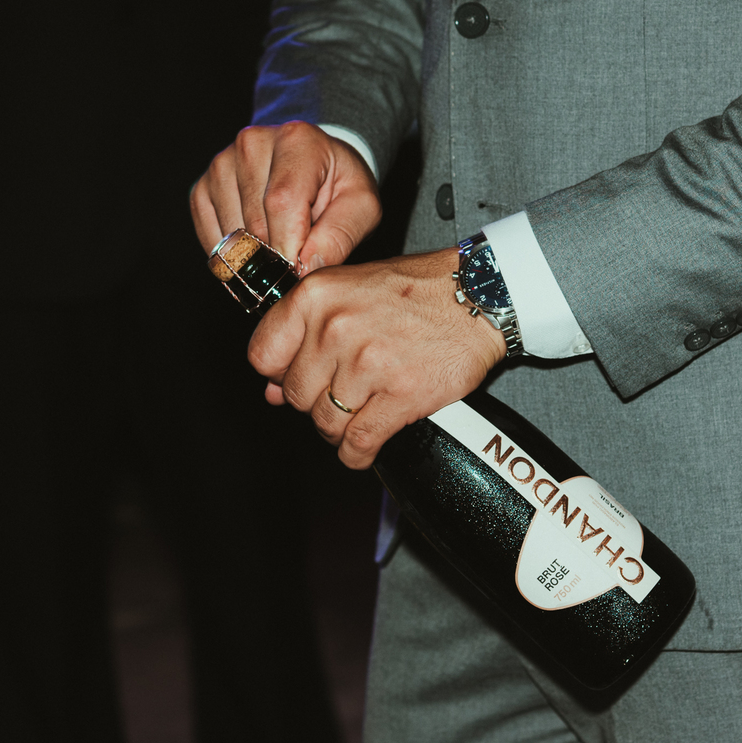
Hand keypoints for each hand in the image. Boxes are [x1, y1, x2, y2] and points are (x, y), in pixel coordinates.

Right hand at [191, 122, 380, 270]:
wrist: (317, 165)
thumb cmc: (339, 185)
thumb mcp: (361, 207)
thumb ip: (339, 236)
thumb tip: (305, 268)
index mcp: (297, 139)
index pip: (281, 203)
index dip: (290, 248)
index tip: (301, 272)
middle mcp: (252, 143)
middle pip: (255, 223)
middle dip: (278, 256)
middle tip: (299, 257)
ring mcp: (222, 163)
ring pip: (231, 236)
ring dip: (257, 255)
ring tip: (282, 240)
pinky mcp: (204, 186)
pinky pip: (212, 239)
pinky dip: (234, 256)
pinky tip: (258, 246)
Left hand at [248, 248, 507, 468]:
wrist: (478, 295)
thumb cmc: (417, 289)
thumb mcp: (351, 289)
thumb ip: (307, 332)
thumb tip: (274, 389)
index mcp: (317, 296)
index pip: (263, 356)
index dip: (280, 374)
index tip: (298, 376)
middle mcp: (336, 328)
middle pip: (297, 395)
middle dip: (316, 402)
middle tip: (341, 394)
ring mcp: (368, 364)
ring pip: (326, 423)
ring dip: (339, 429)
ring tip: (359, 415)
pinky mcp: (399, 396)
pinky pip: (359, 443)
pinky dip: (358, 453)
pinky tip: (365, 446)